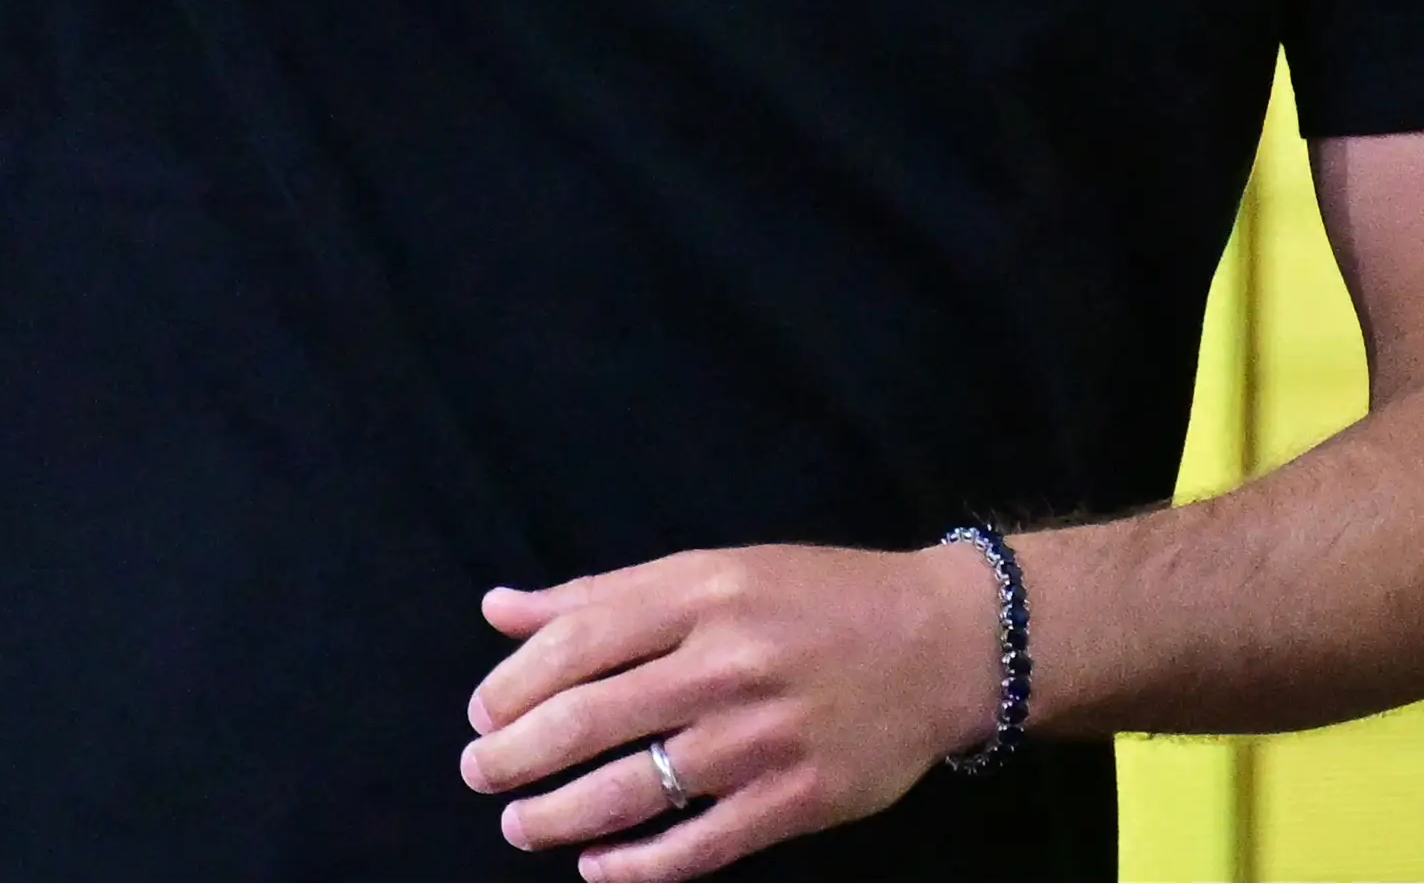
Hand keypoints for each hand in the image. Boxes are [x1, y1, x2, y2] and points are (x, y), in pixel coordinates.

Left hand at [459, 540, 997, 878]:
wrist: (944, 644)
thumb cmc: (817, 598)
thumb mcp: (714, 569)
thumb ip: (604, 595)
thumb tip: (499, 609)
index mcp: (703, 593)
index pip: (579, 643)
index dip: (514, 683)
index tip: (482, 711)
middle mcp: (729, 663)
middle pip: (591, 719)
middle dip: (516, 755)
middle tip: (479, 773)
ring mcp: (764, 738)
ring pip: (633, 790)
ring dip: (558, 815)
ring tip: (521, 824)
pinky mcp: (798, 800)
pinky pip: (698, 845)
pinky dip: (638, 864)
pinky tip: (598, 865)